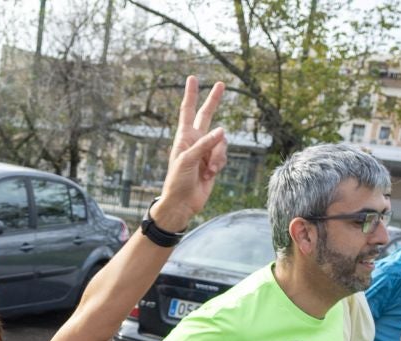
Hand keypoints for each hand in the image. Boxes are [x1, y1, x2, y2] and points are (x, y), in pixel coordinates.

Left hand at [149, 76, 227, 230]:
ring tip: (208, 170)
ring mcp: (205, 151)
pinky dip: (219, 164)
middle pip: (206, 115)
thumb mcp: (187, 160)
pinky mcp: (213, 162)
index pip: (187, 111)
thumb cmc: (178, 181)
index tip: (192, 78)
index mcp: (184, 137)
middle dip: (213, 100)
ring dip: (217, 156)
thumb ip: (204, 144)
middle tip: (221, 84)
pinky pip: (223, 155)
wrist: (182, 203)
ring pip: (221, 142)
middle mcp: (195, 140)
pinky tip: (210, 175)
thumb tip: (222, 131)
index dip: (191, 95)